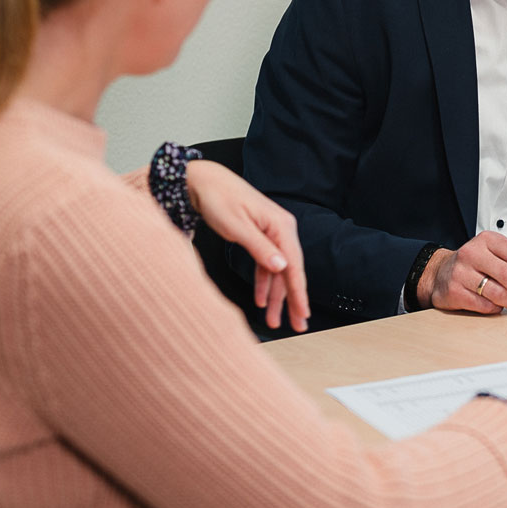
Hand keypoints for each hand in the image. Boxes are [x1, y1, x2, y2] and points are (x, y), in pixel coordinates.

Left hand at [185, 160, 309, 332]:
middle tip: (297, 326)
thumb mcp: (237, 226)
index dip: (298, 292)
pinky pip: (266, 264)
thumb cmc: (219, 199)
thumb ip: (260, 248)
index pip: (294, 265)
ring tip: (274, 321)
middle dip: (292, 300)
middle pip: (290, 271)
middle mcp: (281, 229)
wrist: (204, 181)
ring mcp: (271, 233)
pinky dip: (265, 283)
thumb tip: (281, 267)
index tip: (302, 314)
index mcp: (281, 226)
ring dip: (276, 296)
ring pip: (278, 271)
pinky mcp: (260, 236)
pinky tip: (262, 300)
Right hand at [419, 232, 506, 313]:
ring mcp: (461, 272)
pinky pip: (484, 305)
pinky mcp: (454, 291)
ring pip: (497, 292)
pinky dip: (495, 309)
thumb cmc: (473, 265)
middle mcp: (473, 253)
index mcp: (488, 240)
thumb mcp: (494, 255)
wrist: (440, 272)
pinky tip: (496, 305)